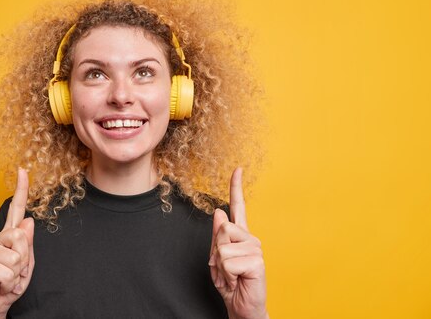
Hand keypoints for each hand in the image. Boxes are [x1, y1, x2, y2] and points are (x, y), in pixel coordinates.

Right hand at [0, 169, 34, 318]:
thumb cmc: (7, 287)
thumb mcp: (25, 266)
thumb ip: (28, 245)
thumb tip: (28, 221)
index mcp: (9, 236)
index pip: (16, 209)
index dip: (21, 189)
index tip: (23, 169)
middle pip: (22, 236)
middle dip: (24, 260)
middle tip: (13, 272)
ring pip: (16, 255)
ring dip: (16, 274)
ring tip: (4, 279)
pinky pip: (7, 270)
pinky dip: (7, 282)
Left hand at [208, 168, 267, 318]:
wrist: (242, 308)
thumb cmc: (231, 283)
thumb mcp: (216, 259)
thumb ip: (216, 237)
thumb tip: (219, 212)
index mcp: (240, 234)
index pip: (238, 206)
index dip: (236, 187)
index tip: (238, 169)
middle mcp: (250, 238)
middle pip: (222, 229)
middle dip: (216, 251)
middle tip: (226, 268)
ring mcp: (256, 249)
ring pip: (222, 246)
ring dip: (221, 266)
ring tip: (233, 275)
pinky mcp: (257, 262)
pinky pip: (229, 262)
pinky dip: (227, 275)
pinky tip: (238, 280)